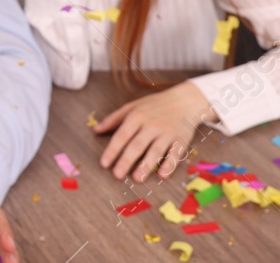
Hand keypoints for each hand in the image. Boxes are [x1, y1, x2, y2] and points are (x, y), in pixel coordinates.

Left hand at [95, 81, 214, 182]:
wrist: (184, 101)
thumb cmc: (154, 106)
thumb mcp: (132, 107)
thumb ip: (114, 119)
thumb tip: (95, 130)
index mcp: (137, 116)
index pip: (122, 135)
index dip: (113, 150)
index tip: (104, 164)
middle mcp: (152, 125)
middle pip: (137, 145)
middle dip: (127, 160)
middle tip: (117, 175)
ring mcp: (167, 132)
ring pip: (155, 150)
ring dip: (146, 165)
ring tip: (137, 179)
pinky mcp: (181, 140)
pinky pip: (175, 153)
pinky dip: (169, 164)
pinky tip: (162, 175)